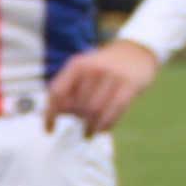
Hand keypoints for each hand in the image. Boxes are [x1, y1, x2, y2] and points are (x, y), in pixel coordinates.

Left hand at [41, 38, 160, 136]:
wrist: (136, 52)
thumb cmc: (102, 67)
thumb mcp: (82, 70)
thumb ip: (68, 88)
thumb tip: (58, 113)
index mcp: (77, 65)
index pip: (57, 93)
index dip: (50, 114)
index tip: (49, 130)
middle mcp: (94, 69)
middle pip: (77, 105)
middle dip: (76, 118)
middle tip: (80, 122)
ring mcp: (113, 77)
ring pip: (95, 111)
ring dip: (90, 127)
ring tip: (88, 133)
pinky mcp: (130, 86)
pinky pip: (114, 112)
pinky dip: (105, 125)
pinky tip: (101, 130)